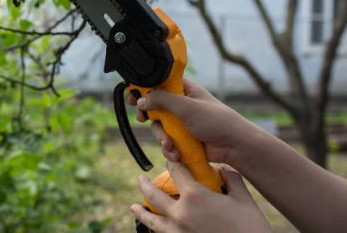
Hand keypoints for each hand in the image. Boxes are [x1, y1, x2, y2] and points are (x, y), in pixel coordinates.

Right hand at [128, 79, 255, 166]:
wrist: (234, 146)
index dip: (144, 90)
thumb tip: (141, 100)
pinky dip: (170, 148)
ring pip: (159, 127)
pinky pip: (167, 141)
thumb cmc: (216, 121)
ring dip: (162, 138)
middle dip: (151, 117)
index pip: (158, 84)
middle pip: (154, 107)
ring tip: (171, 145)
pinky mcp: (183, 139)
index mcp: (183, 89)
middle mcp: (181, 104)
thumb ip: (162, 100)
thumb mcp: (186, 106)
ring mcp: (181, 122)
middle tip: (143, 119)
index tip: (133, 98)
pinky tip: (177, 153)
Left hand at [130, 161, 271, 232]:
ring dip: (142, 212)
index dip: (172, 162)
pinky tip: (154, 228)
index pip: (176, 171)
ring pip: (152, 220)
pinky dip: (156, 230)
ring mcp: (178, 232)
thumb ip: (231, 180)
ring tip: (134, 207)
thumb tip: (223, 170)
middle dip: (145, 185)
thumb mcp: (243, 199)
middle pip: (155, 195)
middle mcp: (180, 213)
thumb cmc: (251, 227)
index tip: (170, 160)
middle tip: (140, 179)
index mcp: (195, 196)